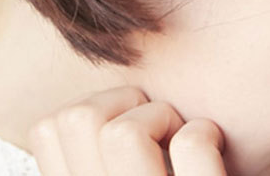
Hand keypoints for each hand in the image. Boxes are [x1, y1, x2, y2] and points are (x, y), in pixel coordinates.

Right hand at [27, 85, 226, 174]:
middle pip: (77, 118)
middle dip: (127, 101)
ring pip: (123, 132)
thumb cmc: (179, 170)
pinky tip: (219, 154)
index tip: (133, 125)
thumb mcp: (135, 165)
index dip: (100, 107)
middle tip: (161, 128)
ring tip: (185, 140)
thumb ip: (104, 155)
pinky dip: (208, 135)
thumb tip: (89, 102)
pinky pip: (191, 145)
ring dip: (163, 115)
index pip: (50, 128)